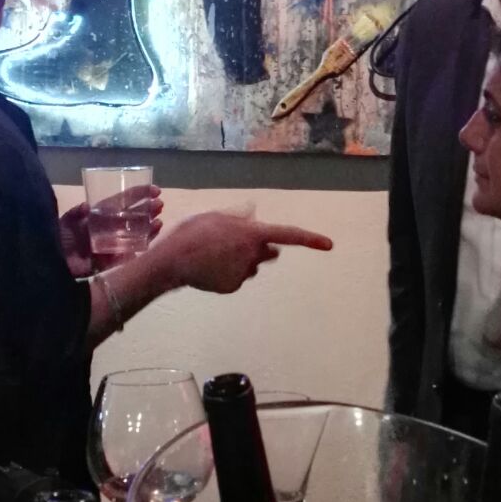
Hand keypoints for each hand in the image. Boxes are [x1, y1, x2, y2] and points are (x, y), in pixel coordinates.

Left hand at [59, 185, 163, 276]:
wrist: (55, 264)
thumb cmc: (59, 240)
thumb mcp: (65, 223)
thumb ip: (75, 214)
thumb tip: (86, 206)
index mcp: (100, 215)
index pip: (122, 201)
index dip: (138, 194)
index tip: (155, 190)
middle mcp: (110, 227)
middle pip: (133, 216)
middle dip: (148, 210)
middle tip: (160, 205)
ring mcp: (114, 243)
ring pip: (137, 233)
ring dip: (149, 226)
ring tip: (159, 221)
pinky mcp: (115, 260)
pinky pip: (133, 252)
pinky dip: (144, 245)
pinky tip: (151, 238)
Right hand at [158, 211, 331, 293]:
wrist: (171, 261)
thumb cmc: (192, 232)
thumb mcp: (215, 216)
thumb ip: (239, 216)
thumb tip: (253, 214)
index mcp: (252, 233)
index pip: (289, 235)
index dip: (310, 239)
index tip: (329, 244)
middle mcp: (253, 254)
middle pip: (269, 251)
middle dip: (262, 247)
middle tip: (238, 241)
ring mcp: (243, 273)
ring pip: (250, 265)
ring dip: (241, 259)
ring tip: (213, 253)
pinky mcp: (233, 287)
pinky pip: (236, 277)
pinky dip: (227, 273)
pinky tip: (209, 267)